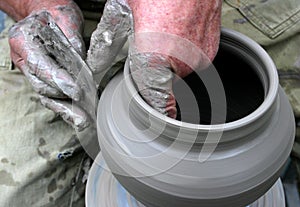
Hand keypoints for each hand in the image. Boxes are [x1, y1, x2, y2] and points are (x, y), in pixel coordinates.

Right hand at [8, 1, 88, 130]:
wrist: (47, 13)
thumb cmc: (56, 13)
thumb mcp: (66, 20)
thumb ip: (72, 44)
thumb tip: (84, 67)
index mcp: (24, 41)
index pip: (39, 65)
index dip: (57, 79)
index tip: (75, 89)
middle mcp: (24, 58)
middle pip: (41, 86)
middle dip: (63, 101)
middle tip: (82, 113)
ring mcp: (32, 71)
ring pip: (46, 95)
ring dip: (65, 110)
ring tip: (81, 121)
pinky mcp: (43, 78)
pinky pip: (52, 95)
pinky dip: (65, 106)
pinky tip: (77, 117)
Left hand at [87, 0, 221, 118]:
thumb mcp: (119, 15)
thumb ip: (106, 47)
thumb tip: (93, 67)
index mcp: (154, 59)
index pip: (158, 101)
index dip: (158, 113)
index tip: (161, 121)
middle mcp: (181, 63)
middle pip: (165, 80)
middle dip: (156, 68)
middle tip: (151, 42)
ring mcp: (200, 55)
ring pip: (180, 67)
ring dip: (172, 57)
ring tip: (165, 30)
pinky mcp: (213, 47)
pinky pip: (195, 57)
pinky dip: (187, 49)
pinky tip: (178, 29)